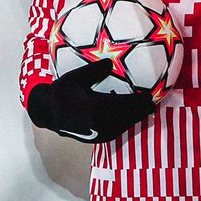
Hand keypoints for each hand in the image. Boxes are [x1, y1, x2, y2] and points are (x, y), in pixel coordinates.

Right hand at [26, 59, 156, 142]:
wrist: (47, 113)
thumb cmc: (61, 93)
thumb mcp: (76, 77)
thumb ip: (94, 71)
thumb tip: (110, 62)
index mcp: (97, 107)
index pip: (125, 105)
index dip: (139, 101)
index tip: (150, 95)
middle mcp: (101, 122)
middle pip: (128, 117)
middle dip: (141, 111)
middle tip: (152, 104)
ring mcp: (99, 132)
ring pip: (124, 125)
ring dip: (135, 118)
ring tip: (144, 111)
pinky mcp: (97, 138)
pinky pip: (117, 131)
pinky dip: (126, 124)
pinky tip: (128, 119)